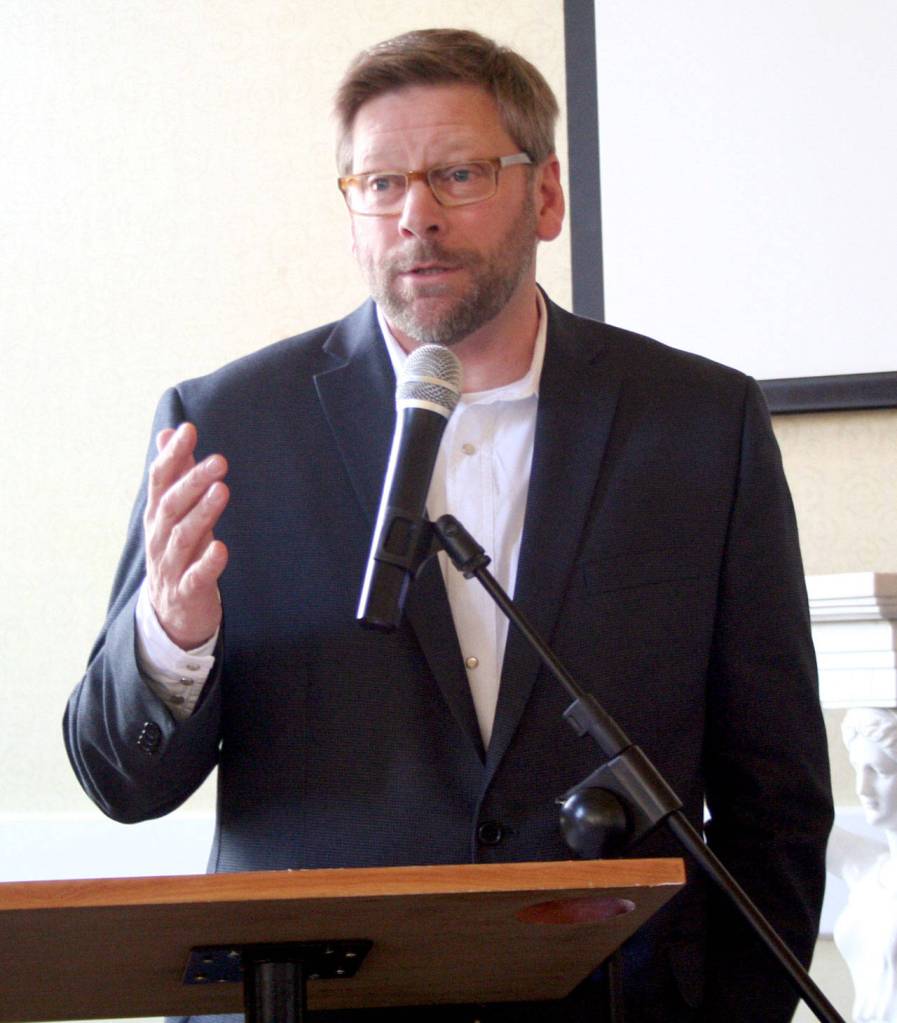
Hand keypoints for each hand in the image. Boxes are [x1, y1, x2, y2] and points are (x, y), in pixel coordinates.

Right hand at [143, 422, 229, 649]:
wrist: (170, 614)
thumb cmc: (177, 553)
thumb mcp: (174, 513)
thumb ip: (174, 473)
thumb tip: (169, 431)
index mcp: (157, 516)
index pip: (160, 481)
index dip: (172, 456)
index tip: (189, 430)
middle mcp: (159, 538)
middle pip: (172, 505)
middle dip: (193, 481)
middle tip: (220, 461)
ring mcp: (170, 566)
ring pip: (183, 537)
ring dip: (202, 513)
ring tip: (222, 490)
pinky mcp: (186, 592)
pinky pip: (195, 576)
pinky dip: (207, 562)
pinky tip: (221, 548)